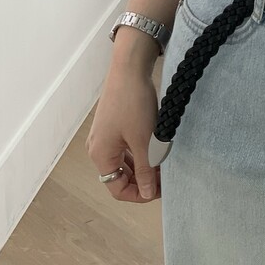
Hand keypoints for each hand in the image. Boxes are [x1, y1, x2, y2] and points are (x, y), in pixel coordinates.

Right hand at [87, 67, 161, 202]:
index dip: (139, 194)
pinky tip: (156, 150)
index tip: (161, 190)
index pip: (117, 189)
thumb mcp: (143, 141)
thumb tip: (148, 194)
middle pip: (120, 177)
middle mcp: (98, 148)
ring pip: (124, 162)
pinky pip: (125, 148)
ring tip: (164, 165)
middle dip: (143, 180)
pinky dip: (140, 153)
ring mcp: (104, 136)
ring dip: (143, 167)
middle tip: (167, 178)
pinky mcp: (113, 126)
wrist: (129, 69)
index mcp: (100, 155)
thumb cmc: (133, 104)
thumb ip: (145, 170)